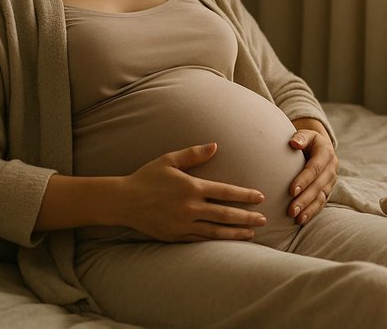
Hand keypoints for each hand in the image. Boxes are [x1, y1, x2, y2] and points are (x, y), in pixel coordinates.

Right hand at [117, 143, 266, 241]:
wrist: (123, 201)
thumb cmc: (146, 177)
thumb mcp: (168, 160)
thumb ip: (193, 154)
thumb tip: (215, 146)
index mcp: (191, 187)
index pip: (225, 192)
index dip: (245, 195)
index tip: (260, 197)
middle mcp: (190, 207)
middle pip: (225, 214)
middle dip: (247, 217)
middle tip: (263, 220)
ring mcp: (183, 224)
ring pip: (216, 231)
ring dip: (236, 233)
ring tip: (251, 233)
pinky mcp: (176, 236)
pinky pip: (201, 240)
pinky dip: (216, 240)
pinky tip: (227, 240)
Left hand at [288, 123, 338, 224]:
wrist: (320, 147)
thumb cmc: (308, 141)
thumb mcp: (306, 134)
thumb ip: (301, 137)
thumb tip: (294, 143)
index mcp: (326, 153)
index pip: (315, 168)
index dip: (304, 180)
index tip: (291, 191)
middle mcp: (331, 168)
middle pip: (318, 186)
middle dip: (305, 199)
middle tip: (291, 210)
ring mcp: (331, 181)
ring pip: (321, 197)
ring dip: (308, 208)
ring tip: (296, 217)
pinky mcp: (328, 190)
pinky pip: (321, 203)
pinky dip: (312, 212)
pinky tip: (301, 220)